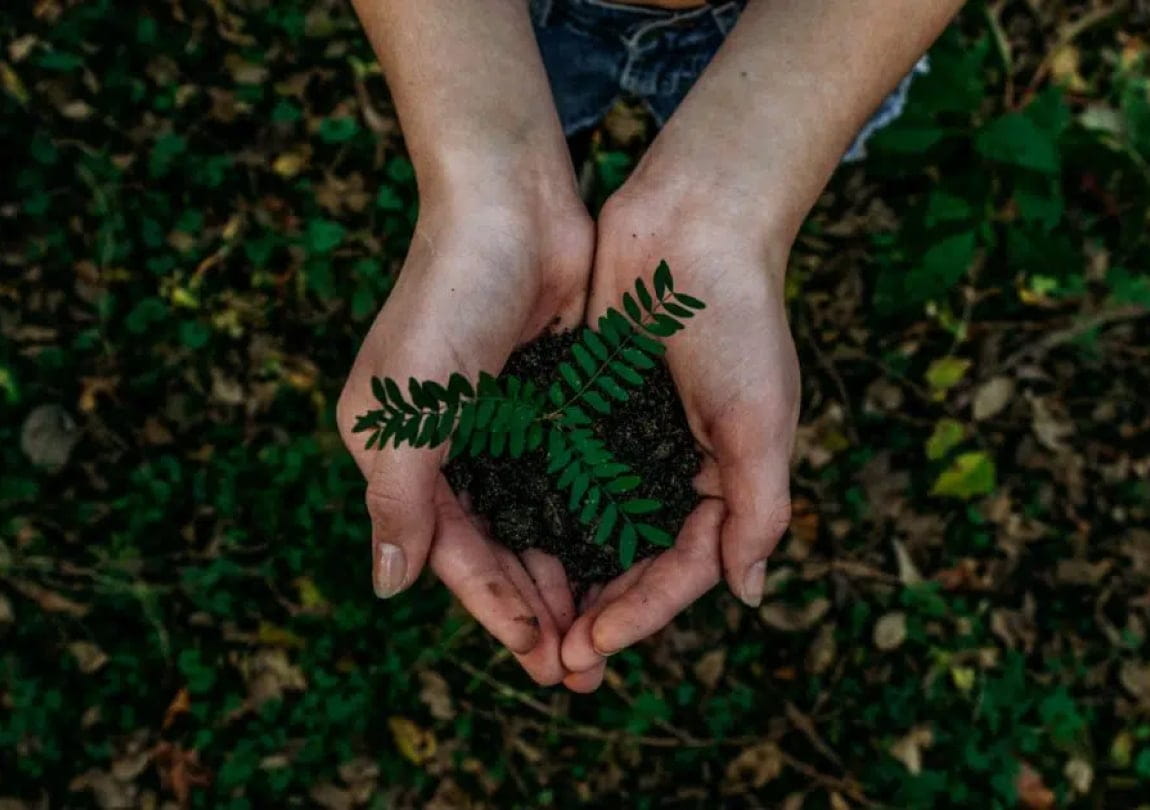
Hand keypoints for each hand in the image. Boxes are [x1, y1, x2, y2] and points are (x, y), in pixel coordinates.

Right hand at [337, 181, 593, 685]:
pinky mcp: (549, 402)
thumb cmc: (449, 299)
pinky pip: (569, 479)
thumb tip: (388, 588)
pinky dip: (589, 520)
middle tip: (581, 668)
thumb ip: (398, 500)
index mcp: (402, 454)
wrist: (511, 205)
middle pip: (496, 549)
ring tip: (604, 630)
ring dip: (566, 575)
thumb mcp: (407, 408)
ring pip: (537, 523)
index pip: (451, 553)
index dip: (495, 609)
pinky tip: (619, 557)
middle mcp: (449, 448)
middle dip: (536, 609)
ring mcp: (502, 426)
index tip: (540, 658)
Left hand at [559, 178, 800, 690]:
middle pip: (631, 561)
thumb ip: (758, 509)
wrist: (692, 222)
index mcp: (723, 480)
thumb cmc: (738, 319)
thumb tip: (747, 594)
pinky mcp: (585, 406)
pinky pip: (560, 473)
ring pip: (590, 527)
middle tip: (554, 662)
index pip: (681, 569)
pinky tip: (506, 545)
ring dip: (563, 576)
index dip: (640, 614)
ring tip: (528, 624)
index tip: (592, 647)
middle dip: (597, 613)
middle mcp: (672, 468)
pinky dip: (539, 512)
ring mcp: (626, 439)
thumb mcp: (761, 420)